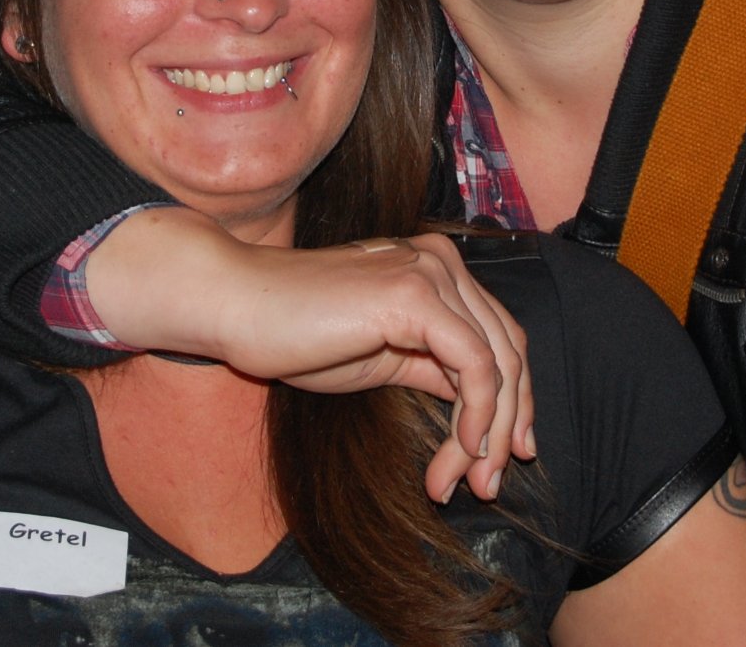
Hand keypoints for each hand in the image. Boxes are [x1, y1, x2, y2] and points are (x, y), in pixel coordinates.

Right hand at [85, 209, 535, 503]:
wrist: (234, 305)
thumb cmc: (292, 333)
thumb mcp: (380, 357)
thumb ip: (432, 367)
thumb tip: (478, 403)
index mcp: (434, 268)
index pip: (496, 337)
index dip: (511, 400)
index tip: (500, 457)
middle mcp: (441, 261)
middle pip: (508, 349)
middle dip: (509, 424)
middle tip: (490, 484)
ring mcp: (431, 272)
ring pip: (498, 362)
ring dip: (491, 433)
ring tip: (470, 482)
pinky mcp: (416, 295)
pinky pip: (475, 364)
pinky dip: (479, 414)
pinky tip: (463, 449)